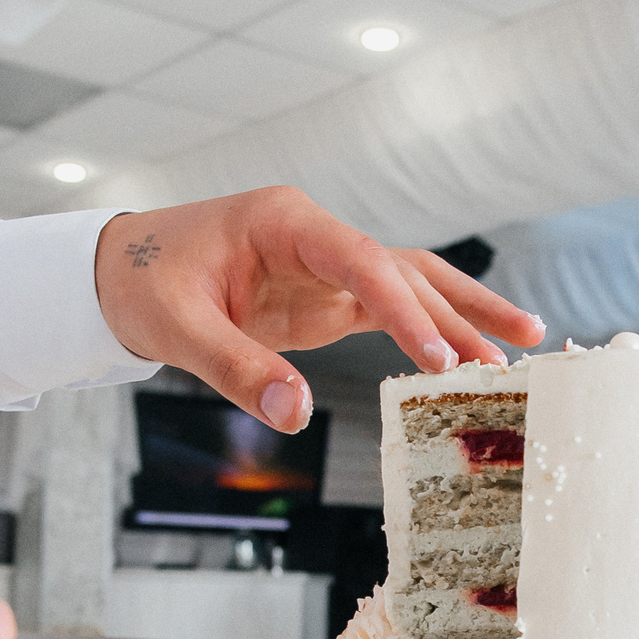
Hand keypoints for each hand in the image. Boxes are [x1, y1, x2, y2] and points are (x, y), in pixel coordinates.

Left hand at [92, 187, 545, 431]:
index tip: (438, 357)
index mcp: (284, 222)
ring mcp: (324, 265)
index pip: (361, 261)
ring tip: (523, 343)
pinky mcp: (324, 296)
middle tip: (506, 357)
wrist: (116, 271)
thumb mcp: (177, 329)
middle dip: (457, 313)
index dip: (404, 309)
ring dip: (461, 314)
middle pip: (403, 269)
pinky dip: (427, 331)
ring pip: (408, 283)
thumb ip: (237, 368)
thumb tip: (296, 416)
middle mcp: (315, 236)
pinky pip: (388, 308)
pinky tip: (465, 358)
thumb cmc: (140, 285)